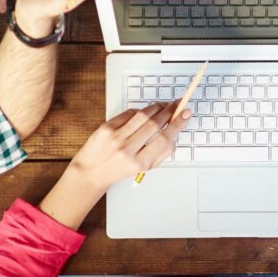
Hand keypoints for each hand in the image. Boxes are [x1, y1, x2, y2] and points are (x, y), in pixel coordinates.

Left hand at [67, 101, 191, 193]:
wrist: (91, 172)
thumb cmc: (118, 170)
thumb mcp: (144, 168)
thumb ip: (161, 152)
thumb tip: (175, 132)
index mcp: (139, 162)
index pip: (165, 139)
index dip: (178, 123)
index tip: (186, 113)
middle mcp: (127, 149)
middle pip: (155, 123)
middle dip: (170, 111)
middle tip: (178, 104)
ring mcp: (116, 137)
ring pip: (143, 115)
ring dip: (157, 107)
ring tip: (164, 105)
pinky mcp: (106, 127)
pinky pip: (129, 113)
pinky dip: (140, 111)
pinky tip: (144, 112)